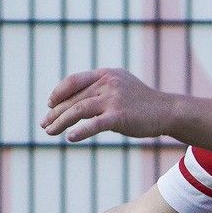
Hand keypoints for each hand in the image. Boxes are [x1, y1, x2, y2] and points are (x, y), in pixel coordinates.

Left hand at [40, 68, 172, 142]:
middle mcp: (107, 83)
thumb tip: (77, 103)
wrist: (167, 111)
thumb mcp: (120, 88)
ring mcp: (113, 99)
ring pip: (79, 110)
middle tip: (44, 124)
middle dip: (55, 112)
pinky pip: (94, 124)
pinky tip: (70, 138)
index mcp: (105, 74)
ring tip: (49, 132)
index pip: (74, 81)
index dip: (58, 92)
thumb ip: (100, 90)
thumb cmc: (142, 103)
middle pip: (74, 98)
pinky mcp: (120, 116)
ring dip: (61, 121)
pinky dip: (81, 131)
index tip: (49, 104)